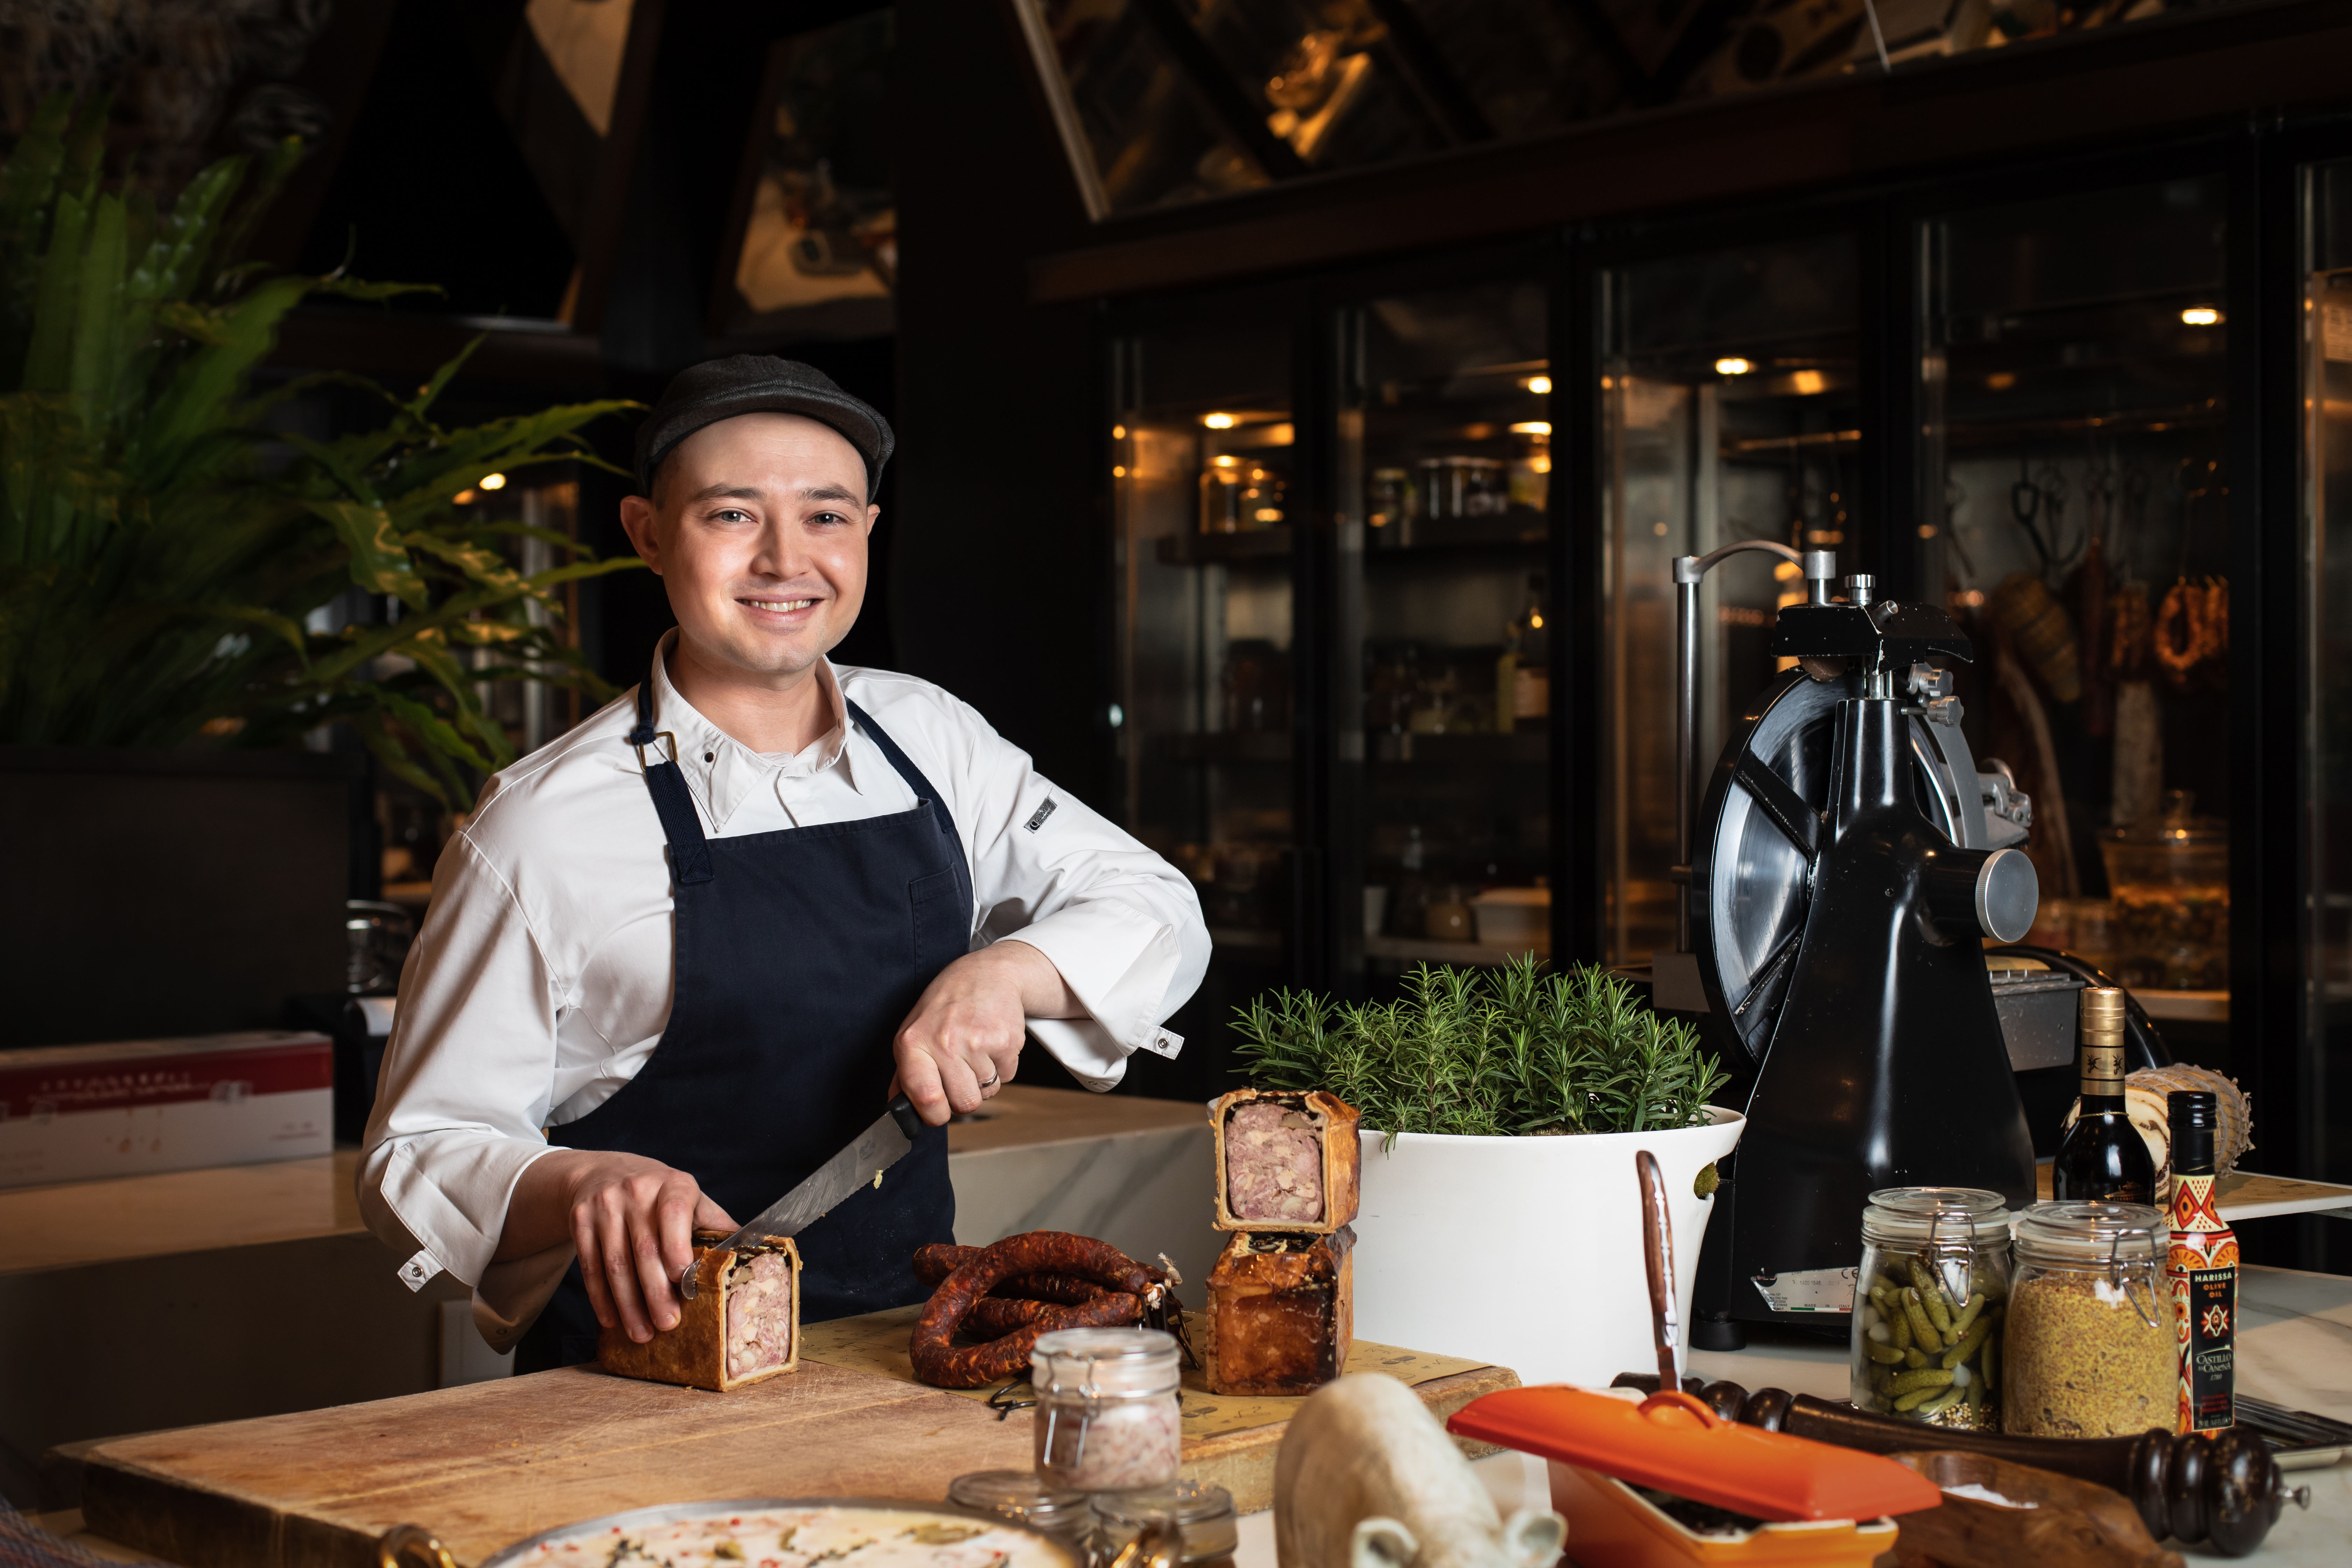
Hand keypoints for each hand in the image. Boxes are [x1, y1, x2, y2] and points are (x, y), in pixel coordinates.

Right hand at [503, 1148, 735, 1342]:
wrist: (606, 1172)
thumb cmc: (660, 1194)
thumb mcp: (689, 1197)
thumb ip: (715, 1224)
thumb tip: (750, 1255)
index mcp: (673, 1185)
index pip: (675, 1215)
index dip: (677, 1249)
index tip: (683, 1283)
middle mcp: (637, 1190)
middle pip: (644, 1249)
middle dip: (655, 1293)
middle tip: (668, 1325)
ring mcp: (605, 1204)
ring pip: (615, 1263)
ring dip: (627, 1304)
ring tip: (641, 1334)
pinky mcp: (580, 1219)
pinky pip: (589, 1264)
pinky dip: (600, 1297)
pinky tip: (611, 1319)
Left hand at [891, 940, 1076, 1124]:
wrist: (986, 974)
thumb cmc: (946, 1005)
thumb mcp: (913, 1032)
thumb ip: (904, 1073)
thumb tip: (899, 1109)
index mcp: (913, 1043)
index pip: (925, 1098)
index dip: (935, 1115)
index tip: (938, 1112)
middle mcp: (944, 1042)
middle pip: (963, 1104)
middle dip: (965, 1095)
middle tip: (961, 1072)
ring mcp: (977, 1041)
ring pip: (987, 1092)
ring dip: (984, 1079)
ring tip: (976, 1050)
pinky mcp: (1006, 1041)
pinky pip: (1007, 1076)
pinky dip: (1002, 1065)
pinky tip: (991, 1043)